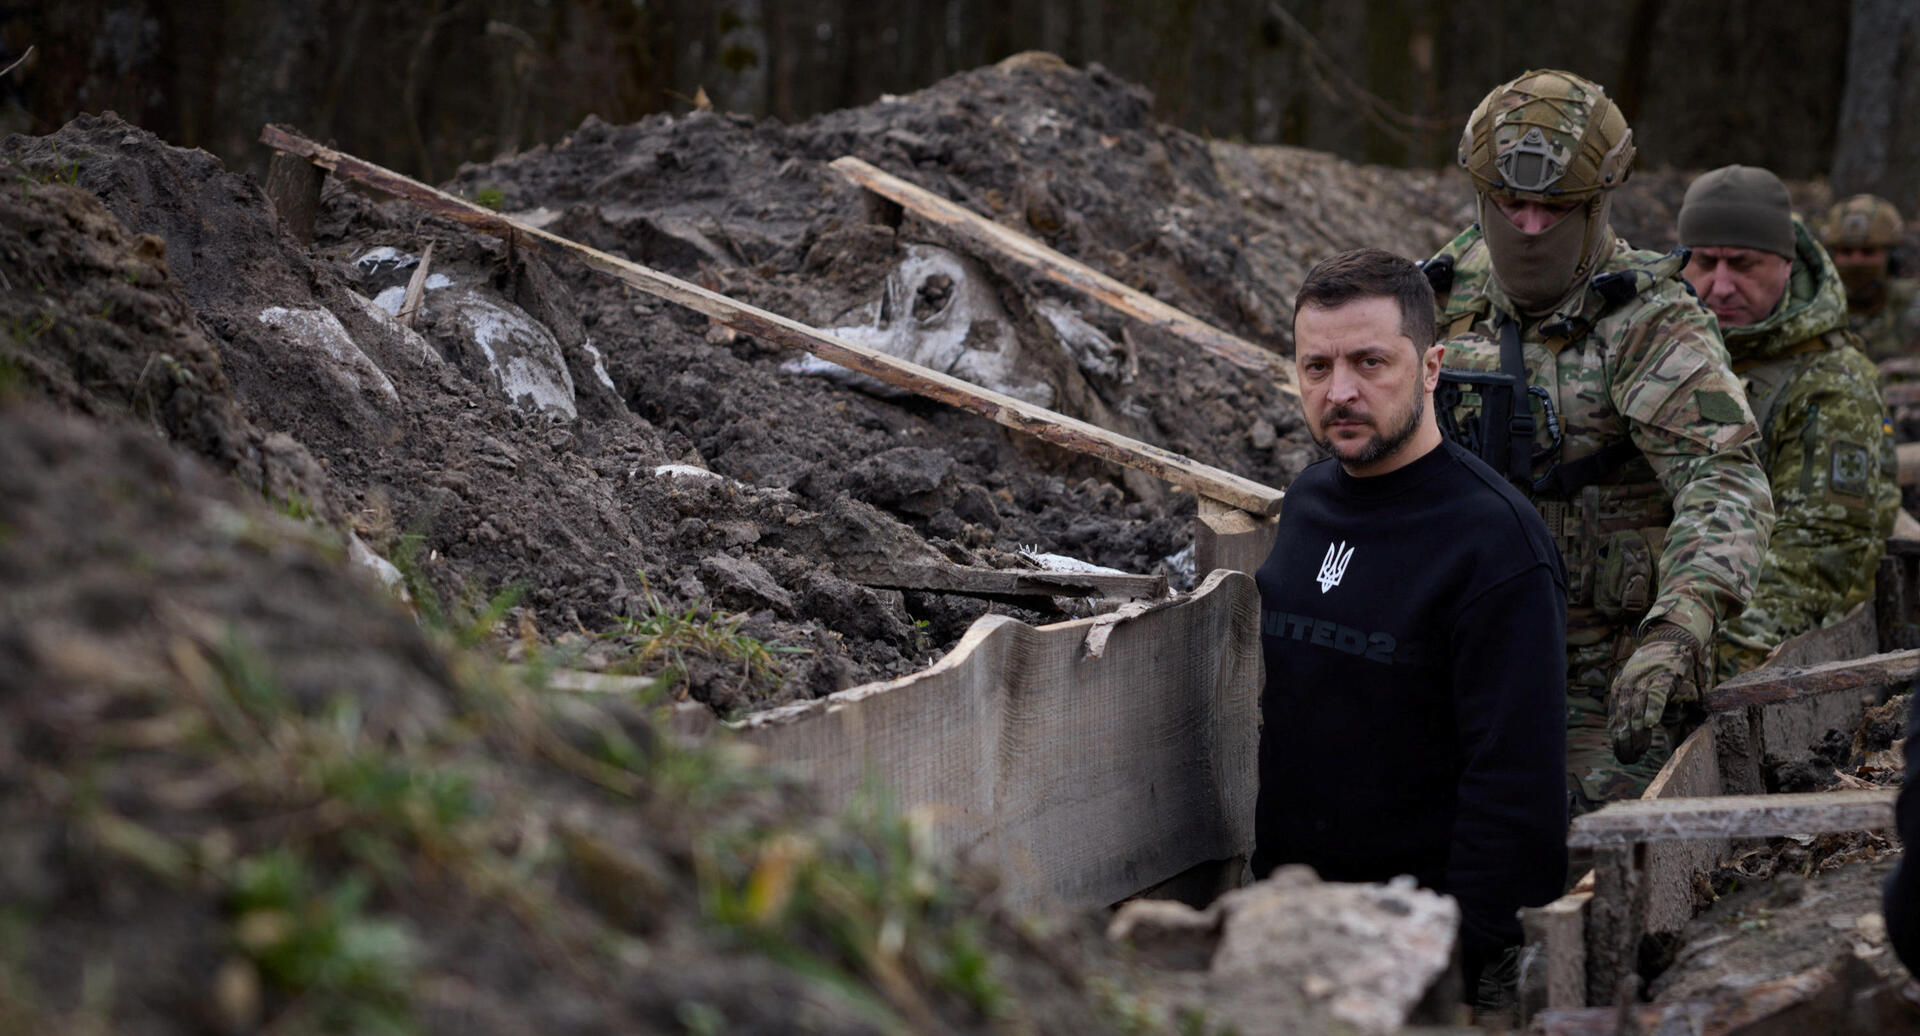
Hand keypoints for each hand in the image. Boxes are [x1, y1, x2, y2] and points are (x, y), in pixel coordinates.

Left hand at [1607, 623, 1703, 764]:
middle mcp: (1628, 686)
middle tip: (1630, 759)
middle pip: (1623, 719)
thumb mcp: (1637, 688)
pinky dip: (1653, 710)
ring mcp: (1645, 681)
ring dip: (1637, 733)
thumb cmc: (1653, 671)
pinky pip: (1656, 696)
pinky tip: (1650, 724)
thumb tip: (1633, 734)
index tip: (1624, 756)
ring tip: (1640, 750)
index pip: (1615, 720)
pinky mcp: (1663, 678)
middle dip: (1625, 742)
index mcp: (1619, 690)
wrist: (1669, 641)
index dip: (1618, 740)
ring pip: (1637, 710)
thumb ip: (1635, 709)